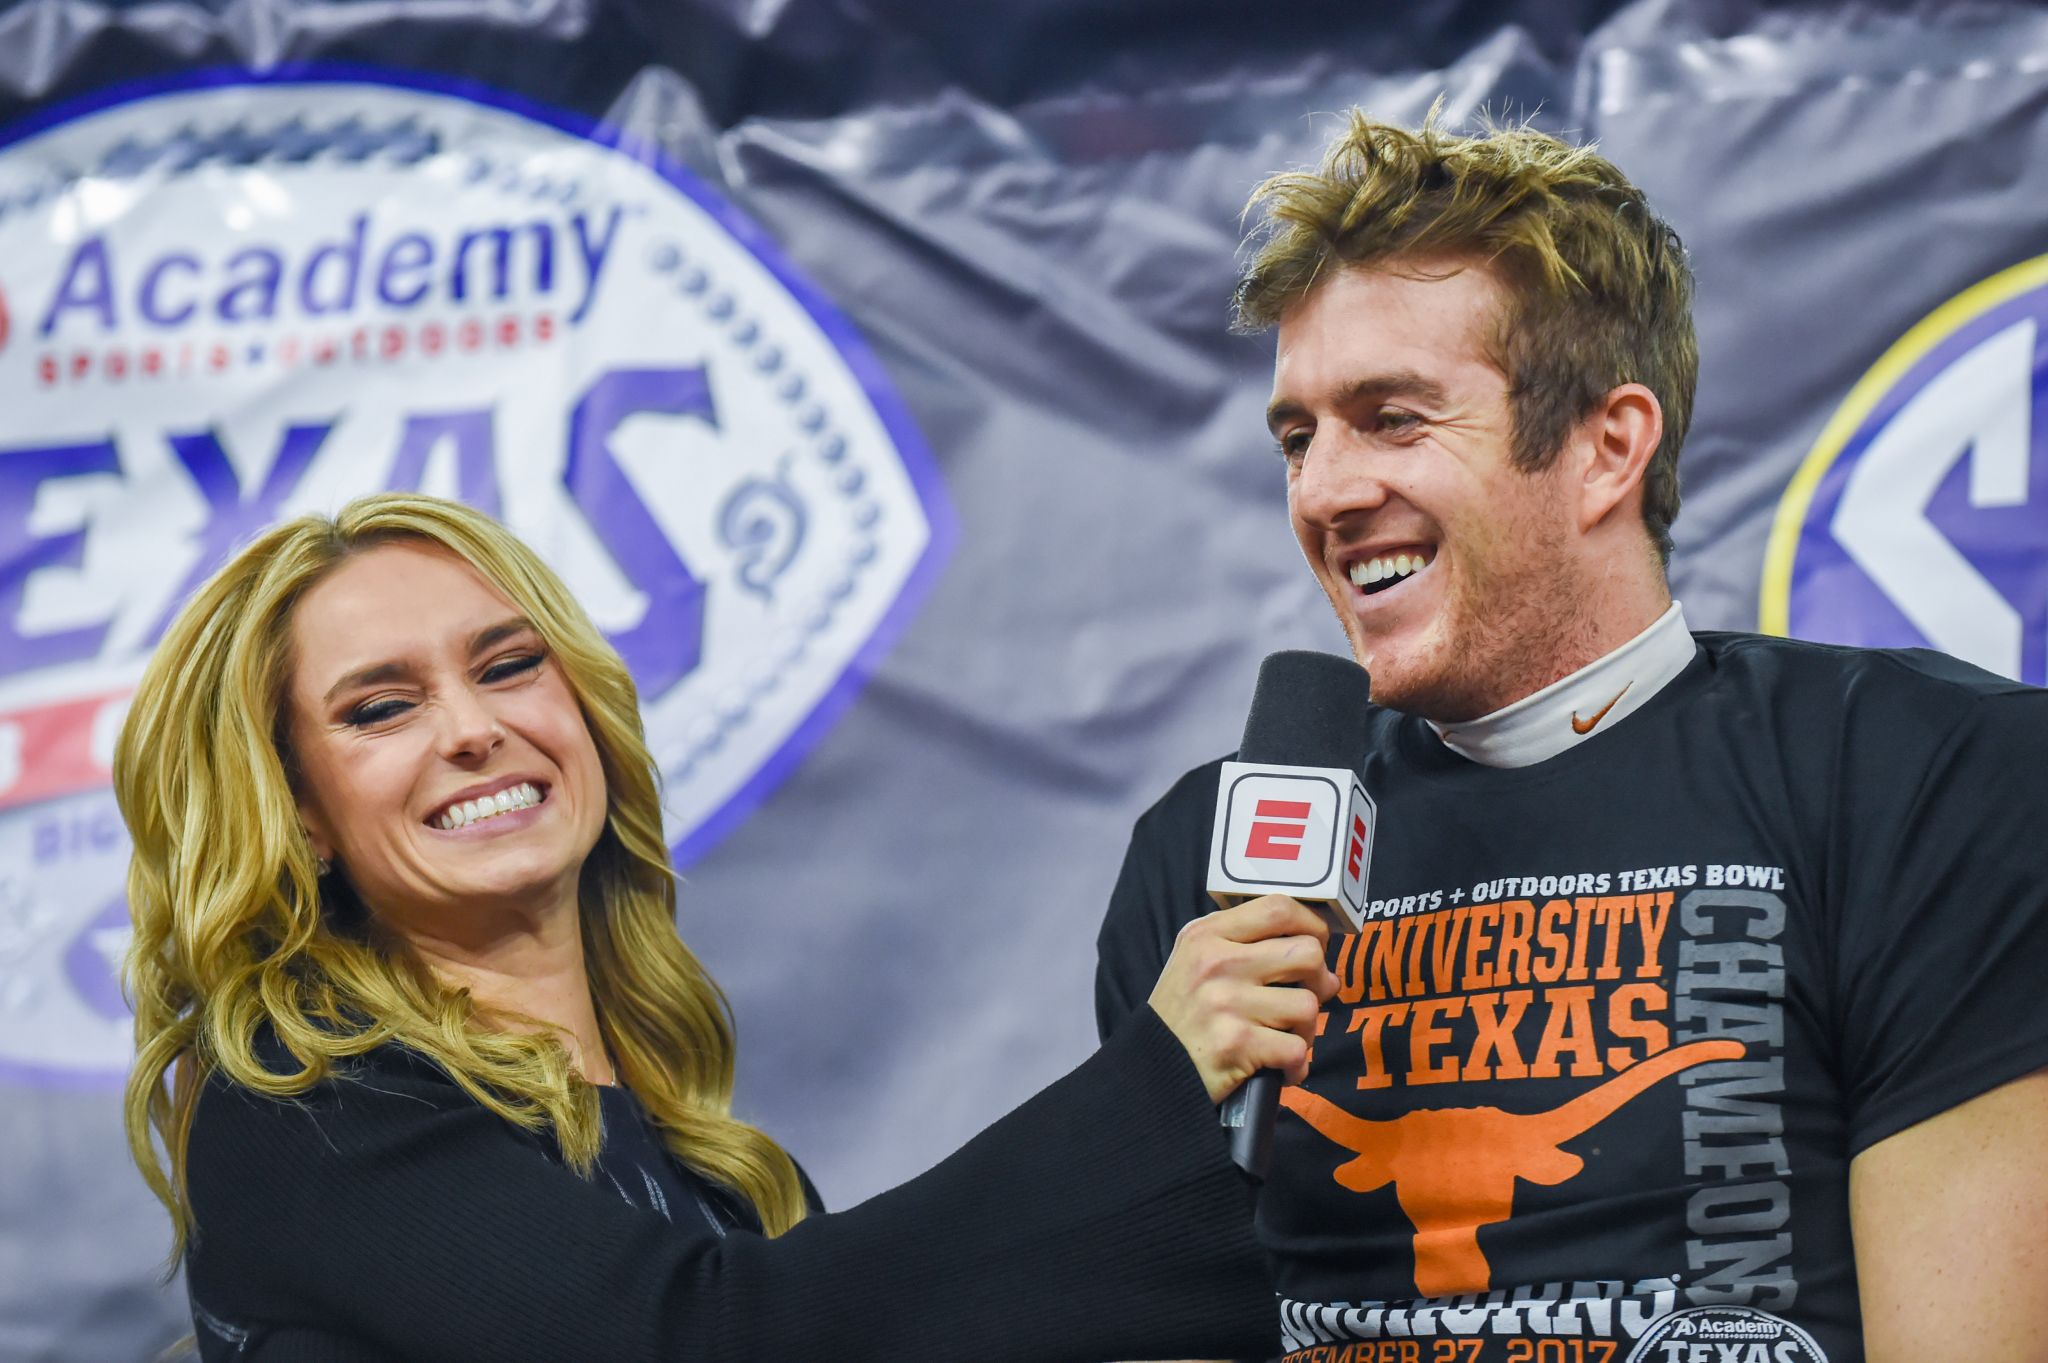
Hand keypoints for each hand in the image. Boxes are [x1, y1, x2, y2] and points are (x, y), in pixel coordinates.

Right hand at [1147, 895, 1338, 1103]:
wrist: (1150, 1069)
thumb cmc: (1184, 1013)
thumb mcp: (1197, 959)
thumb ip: (1246, 943)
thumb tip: (1319, 956)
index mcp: (1208, 935)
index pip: (1279, 908)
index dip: (1312, 925)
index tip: (1316, 944)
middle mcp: (1217, 963)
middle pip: (1307, 954)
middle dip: (1318, 980)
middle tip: (1305, 996)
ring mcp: (1227, 1003)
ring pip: (1308, 1005)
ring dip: (1306, 1029)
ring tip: (1285, 1036)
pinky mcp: (1237, 1044)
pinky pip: (1297, 1049)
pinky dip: (1296, 1065)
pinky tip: (1280, 1066)